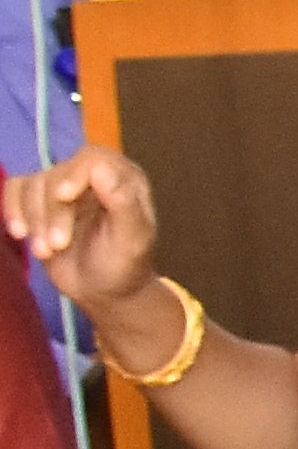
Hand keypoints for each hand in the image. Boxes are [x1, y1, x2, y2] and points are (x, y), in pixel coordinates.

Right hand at [1, 145, 161, 319]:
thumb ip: (123, 203)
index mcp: (124, 179)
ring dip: (34, 220)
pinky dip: (13, 210)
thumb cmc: (124, 265)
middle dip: (53, 213)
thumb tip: (102, 168)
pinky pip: (15, 190)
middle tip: (58, 246)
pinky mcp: (38, 201)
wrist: (102, 290)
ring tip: (47, 252)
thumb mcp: (132, 240)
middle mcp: (92, 177)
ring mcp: (62, 188)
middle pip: (57, 175)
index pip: (93, 158)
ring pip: (33, 186)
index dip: (75, 173)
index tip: (63, 197)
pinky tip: (20, 233)